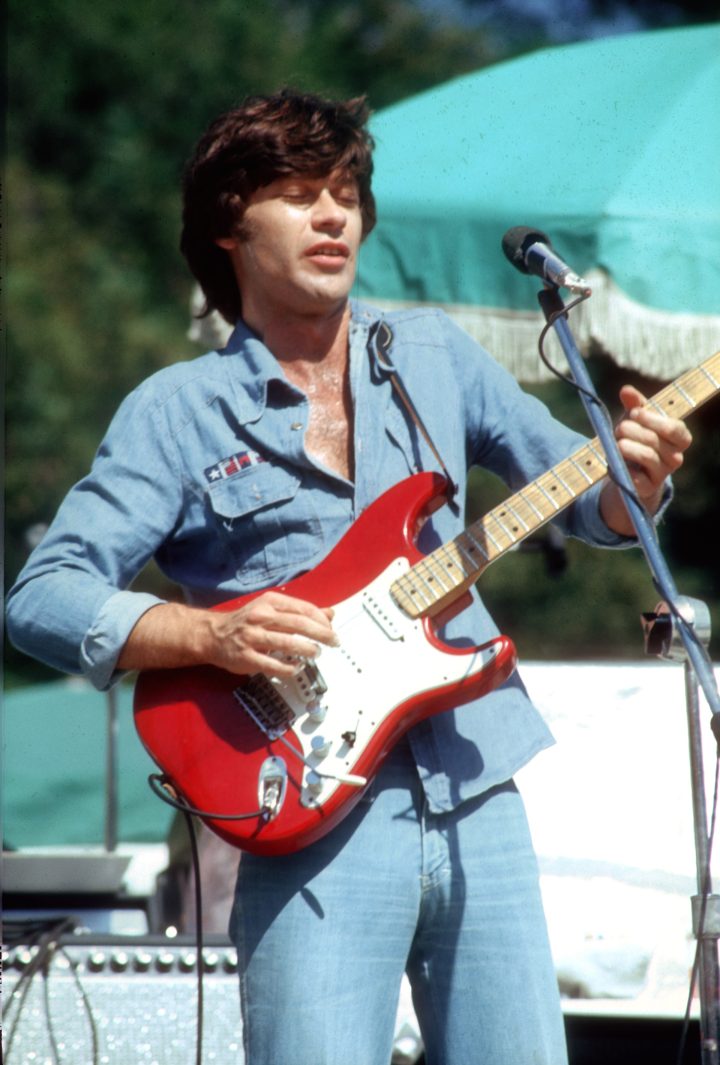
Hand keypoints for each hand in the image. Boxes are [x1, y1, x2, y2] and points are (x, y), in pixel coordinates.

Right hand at [118, 591, 337, 677]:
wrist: (212, 635)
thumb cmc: (247, 622)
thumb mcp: (272, 610)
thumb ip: (301, 612)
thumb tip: (330, 614)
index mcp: (269, 602)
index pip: (303, 608)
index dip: (321, 620)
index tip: (332, 629)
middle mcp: (260, 617)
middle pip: (298, 623)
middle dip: (321, 634)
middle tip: (334, 642)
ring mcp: (252, 637)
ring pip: (287, 643)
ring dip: (307, 649)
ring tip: (316, 653)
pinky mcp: (246, 657)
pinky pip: (272, 665)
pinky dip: (288, 668)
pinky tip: (296, 667)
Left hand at [600, 383, 691, 534]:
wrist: (629, 472)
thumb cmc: (636, 438)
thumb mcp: (636, 420)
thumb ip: (634, 404)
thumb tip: (626, 390)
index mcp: (679, 438)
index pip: (674, 428)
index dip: (653, 419)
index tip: (633, 413)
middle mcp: (675, 457)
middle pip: (655, 440)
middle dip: (633, 431)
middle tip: (619, 428)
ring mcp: (662, 474)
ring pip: (647, 456)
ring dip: (627, 446)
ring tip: (616, 442)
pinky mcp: (647, 489)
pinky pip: (636, 477)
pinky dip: (623, 466)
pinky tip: (615, 460)